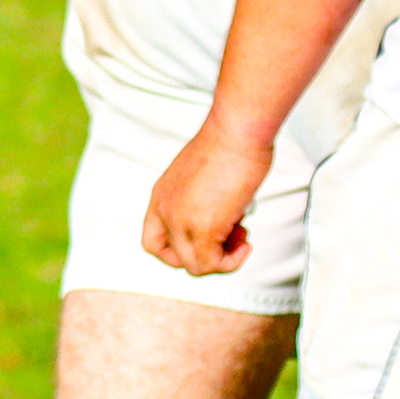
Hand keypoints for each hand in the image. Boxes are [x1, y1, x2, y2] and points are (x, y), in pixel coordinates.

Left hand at [142, 124, 273, 276]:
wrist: (236, 131)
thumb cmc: (228, 144)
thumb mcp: (201, 176)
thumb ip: (200, 200)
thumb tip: (222, 219)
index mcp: (161, 196)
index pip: (153, 241)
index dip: (178, 250)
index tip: (206, 240)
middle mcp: (165, 210)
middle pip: (174, 257)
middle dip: (205, 256)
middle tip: (230, 239)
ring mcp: (181, 221)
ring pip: (195, 266)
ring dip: (222, 260)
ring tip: (241, 237)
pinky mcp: (204, 227)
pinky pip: (213, 264)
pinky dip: (232, 262)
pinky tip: (246, 243)